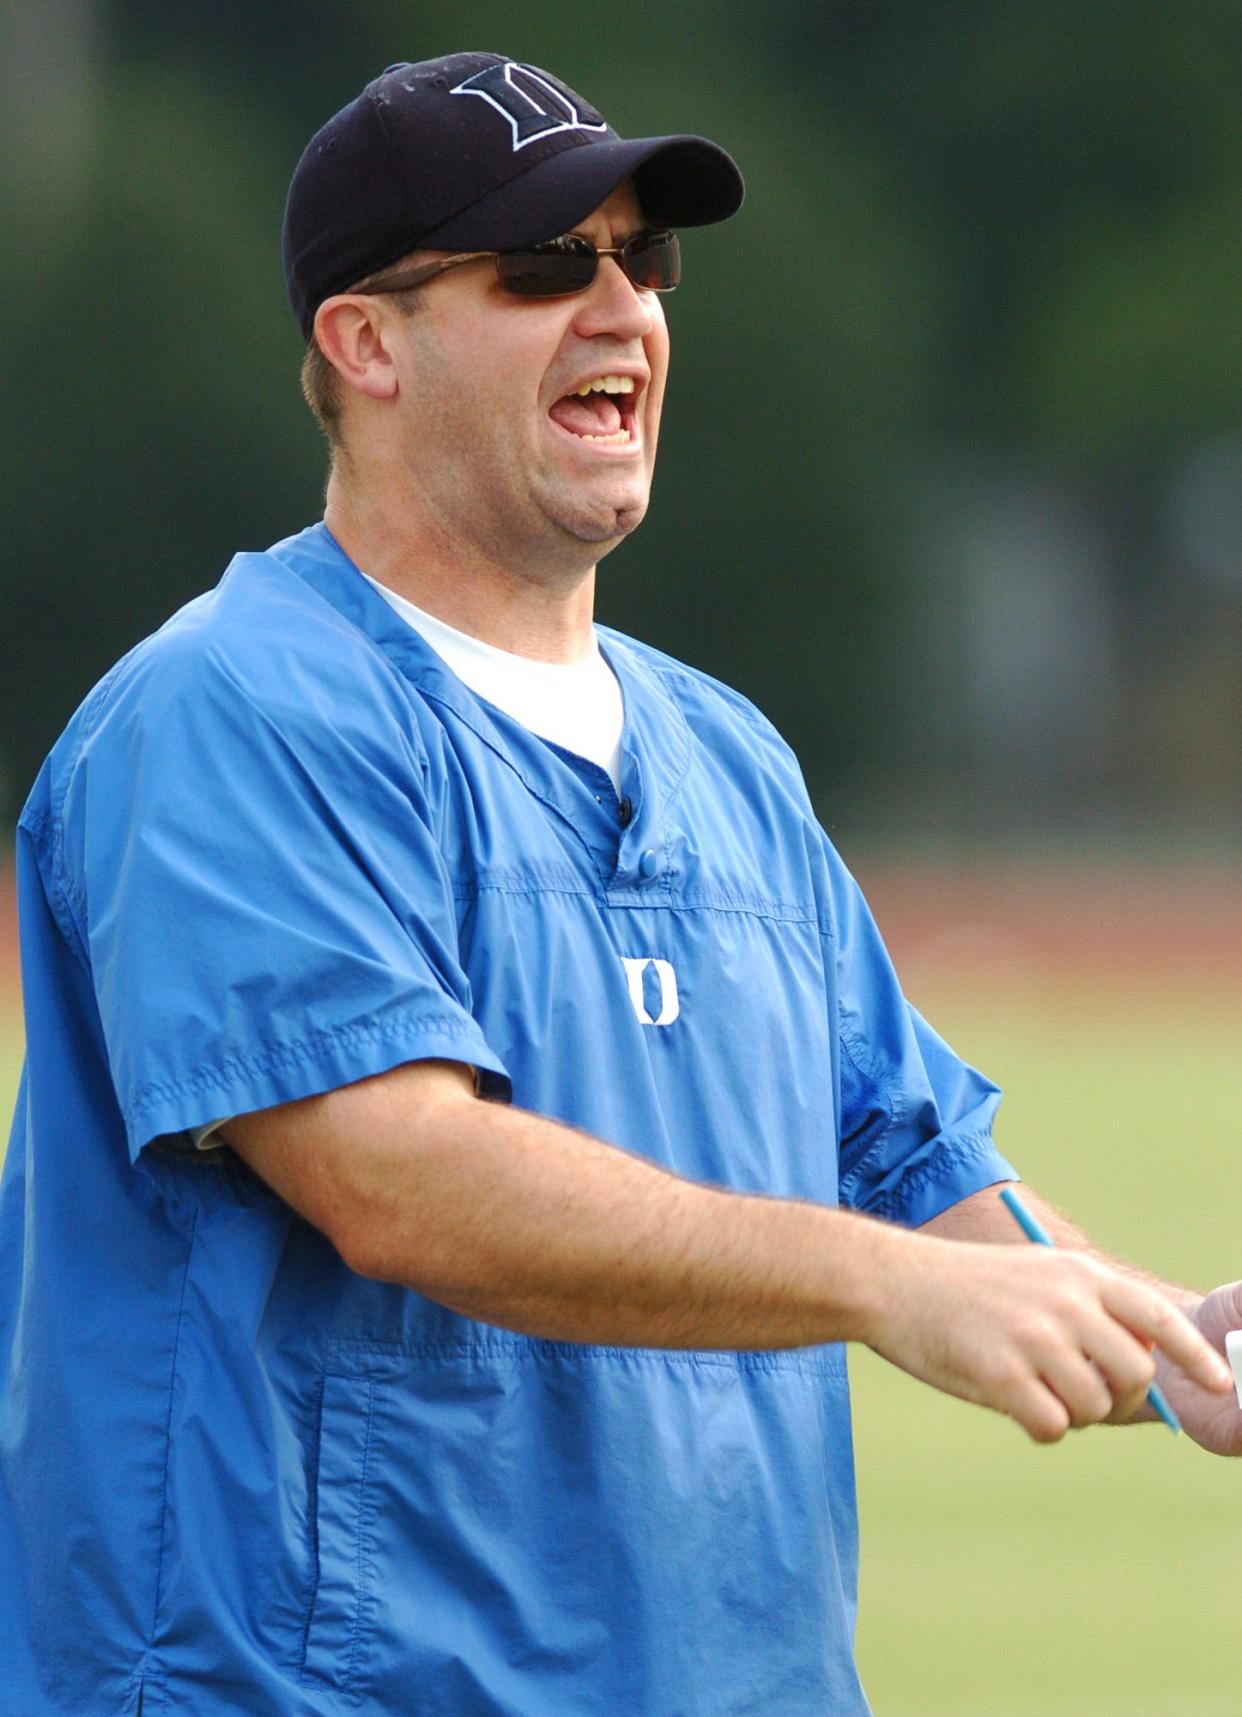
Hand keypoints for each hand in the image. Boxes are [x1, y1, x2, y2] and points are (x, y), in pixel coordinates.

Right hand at [868, 1238, 1234, 1442]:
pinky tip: (1009, 1403)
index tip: (1219, 1385)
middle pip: (1133, 1375)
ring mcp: (1034, 1339)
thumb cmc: (964, 1286)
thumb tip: (1140, 1379)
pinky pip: (1051, 1427)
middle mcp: (1065, 1303)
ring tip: (1030, 1389)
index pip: (1157, 1318)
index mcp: (1077, 1274)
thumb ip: (1086, 1314)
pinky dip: (1038, 1427)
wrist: (892, 1283)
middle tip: (1084, 1400)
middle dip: (1119, 1399)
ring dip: (1069, 1412)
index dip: (1194, 1356)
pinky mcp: (1002, 1374)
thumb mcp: (1034, 1276)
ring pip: (1092, 1407)